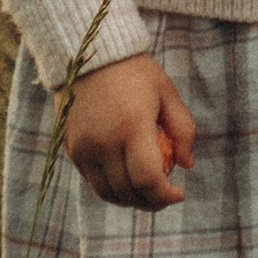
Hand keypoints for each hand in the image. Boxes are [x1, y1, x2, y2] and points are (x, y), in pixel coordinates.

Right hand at [63, 53, 194, 208]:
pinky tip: (126, 182)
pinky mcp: (71, 149)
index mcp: (132, 126)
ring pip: (107, 192)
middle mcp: (103, 141)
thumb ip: (183, 129)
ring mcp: (83, 147)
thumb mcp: (167, 93)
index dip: (165, 196)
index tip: (179, 194)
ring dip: (129, 200)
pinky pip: (92, 181)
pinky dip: (111, 189)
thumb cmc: (135, 73)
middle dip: (151, 202)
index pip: (147, 179)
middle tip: (165, 198)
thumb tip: (187, 165)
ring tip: (147, 195)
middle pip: (127, 191)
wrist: (90, 55)